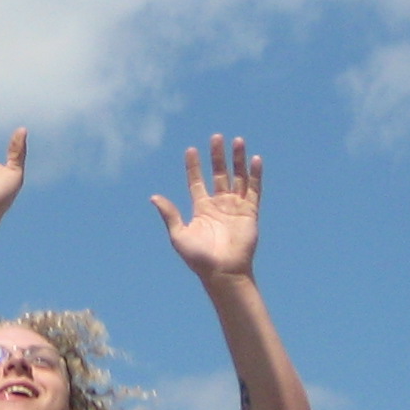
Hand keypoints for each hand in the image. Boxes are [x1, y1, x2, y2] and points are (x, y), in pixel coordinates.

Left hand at [152, 133, 260, 281]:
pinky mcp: (250, 212)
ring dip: (237, 159)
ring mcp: (235, 207)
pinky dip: (255, 174)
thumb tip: (154, 197)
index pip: (197, 181)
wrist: (223, 272)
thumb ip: (169, 214)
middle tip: (216, 137)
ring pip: (238, 177)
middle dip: (217, 156)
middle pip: (219, 174)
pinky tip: (255, 159)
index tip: (191, 150)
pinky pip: (254, 189)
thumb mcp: (179, 235)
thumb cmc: (199, 258)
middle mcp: (219, 205)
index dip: (194, 166)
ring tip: (237, 140)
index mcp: (202, 209)